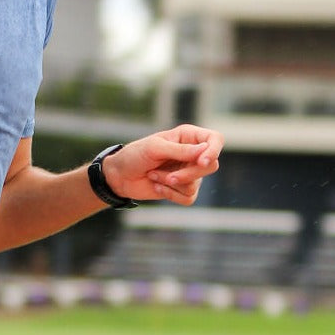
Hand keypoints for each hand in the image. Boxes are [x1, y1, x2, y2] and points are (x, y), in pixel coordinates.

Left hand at [103, 125, 222, 205]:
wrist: (119, 176)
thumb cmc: (134, 156)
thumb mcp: (154, 148)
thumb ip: (180, 150)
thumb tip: (205, 151)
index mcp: (188, 137)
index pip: (215, 139)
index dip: (214, 150)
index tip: (202, 161)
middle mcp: (192, 153)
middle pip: (211, 165)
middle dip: (188, 174)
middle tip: (170, 177)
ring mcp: (189, 172)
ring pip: (196, 183)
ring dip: (171, 183)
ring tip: (153, 175)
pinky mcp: (183, 189)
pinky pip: (189, 197)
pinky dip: (170, 194)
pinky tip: (156, 186)